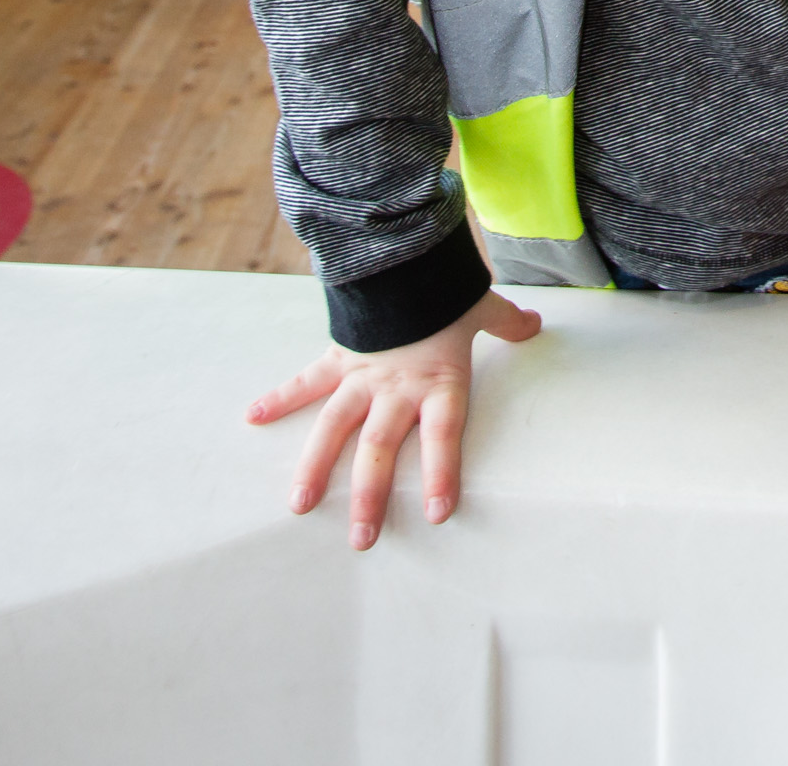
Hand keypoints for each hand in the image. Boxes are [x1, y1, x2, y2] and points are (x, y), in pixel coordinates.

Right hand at [247, 290, 541, 542]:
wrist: (402, 249)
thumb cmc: (443, 285)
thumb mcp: (480, 305)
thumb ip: (506, 323)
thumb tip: (534, 326)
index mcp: (438, 380)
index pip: (443, 435)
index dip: (442, 473)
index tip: (437, 514)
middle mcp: (397, 387)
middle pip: (381, 447)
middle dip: (370, 495)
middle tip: (362, 539)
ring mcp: (363, 375)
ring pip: (335, 427)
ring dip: (316, 467)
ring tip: (300, 505)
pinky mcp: (338, 357)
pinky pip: (306, 382)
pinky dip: (279, 397)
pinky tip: (253, 417)